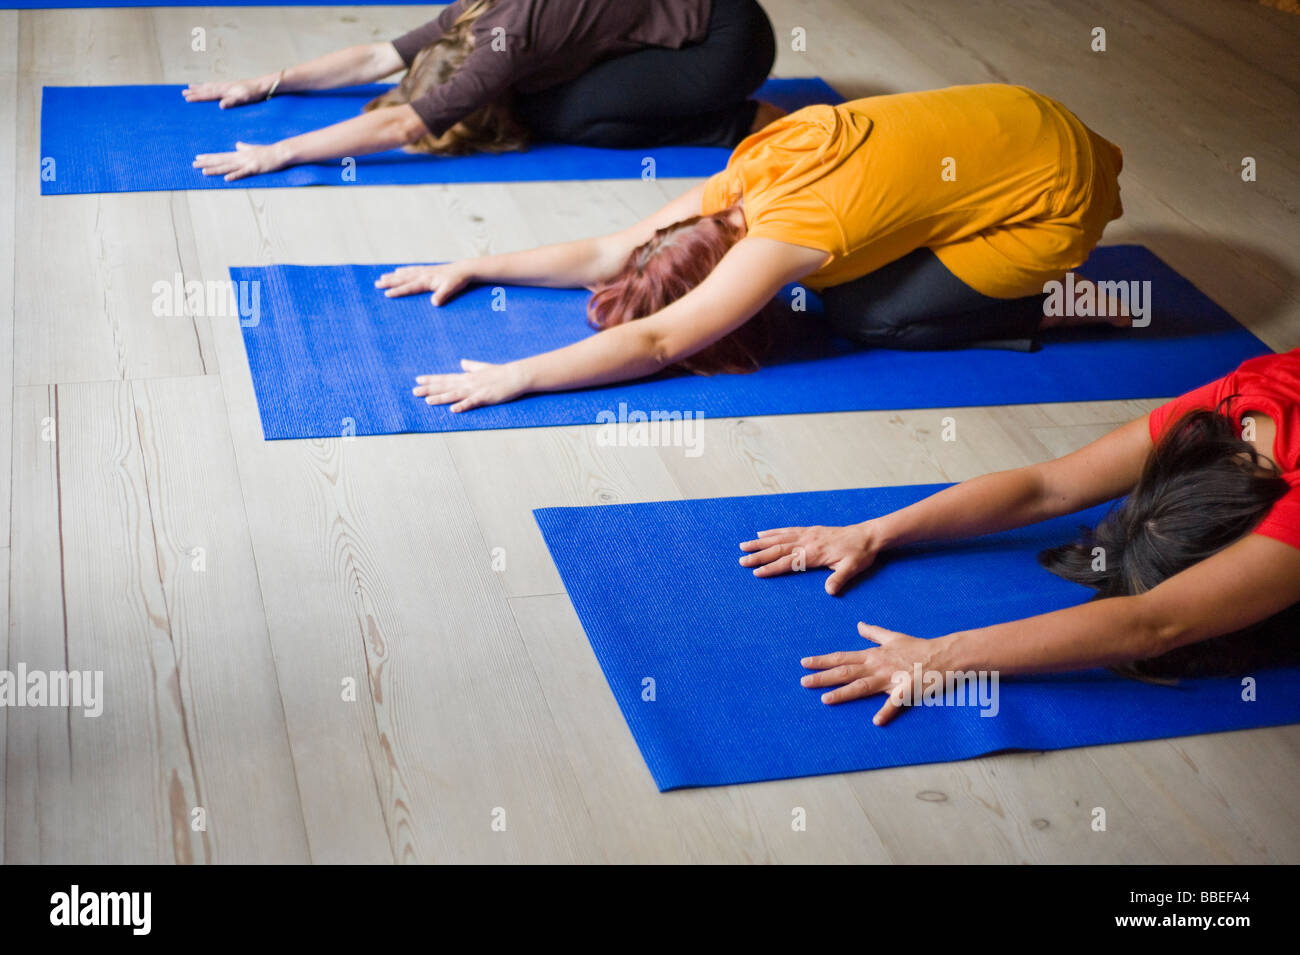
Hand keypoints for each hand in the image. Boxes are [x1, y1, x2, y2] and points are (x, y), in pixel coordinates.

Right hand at [182, 77, 269, 108]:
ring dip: (199, 87)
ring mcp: (226, 86)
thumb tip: (220, 105)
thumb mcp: (243, 99)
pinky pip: (214, 85)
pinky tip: (207, 85)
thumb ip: (232, 102)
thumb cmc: (253, 94)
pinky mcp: (230, 86)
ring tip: (189, 87)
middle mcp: (223, 87)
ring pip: (208, 86)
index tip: (187, 98)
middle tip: (182, 93)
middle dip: (194, 92)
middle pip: (205, 89)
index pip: (208, 94)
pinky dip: (207, 85)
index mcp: (224, 91)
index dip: (197, 97)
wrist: (261, 86)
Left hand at [193, 142, 287, 180]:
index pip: (221, 156)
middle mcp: (240, 158)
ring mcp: (247, 163)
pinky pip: (243, 173)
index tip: (198, 157)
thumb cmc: (269, 152)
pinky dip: (234, 176)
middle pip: (220, 161)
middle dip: (206, 162)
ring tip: (203, 172)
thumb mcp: (254, 149)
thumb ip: (244, 147)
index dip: (209, 157)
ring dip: (215, 170)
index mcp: (239, 154)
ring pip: (228, 167)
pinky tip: (226, 179)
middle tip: (193, 164)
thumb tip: (237, 144)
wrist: (280, 152)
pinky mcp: (255, 169)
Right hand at [375, 263, 474, 304]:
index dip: (398, 291)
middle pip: (402, 279)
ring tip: (382, 278)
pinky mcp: (427, 270)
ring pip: (404, 274)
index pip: (409, 287)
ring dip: (393, 276)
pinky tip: (398, 271)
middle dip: (389, 282)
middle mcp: (422, 275)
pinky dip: (403, 271)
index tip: (386, 294)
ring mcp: (424, 271)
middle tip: (376, 284)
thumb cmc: (457, 281)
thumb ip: (442, 296)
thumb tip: (434, 303)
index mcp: (426, 280)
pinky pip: (411, 270)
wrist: (464, 269)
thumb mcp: (450, 289)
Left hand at [413, 359, 526, 412]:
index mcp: (467, 377)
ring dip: (441, 397)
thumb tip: (462, 362)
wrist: (516, 375)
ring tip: (428, 400)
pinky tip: (453, 409)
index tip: (418, 379)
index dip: (431, 379)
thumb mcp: (483, 368)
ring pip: (455, 394)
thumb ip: (471, 366)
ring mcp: (476, 390)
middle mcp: (468, 382)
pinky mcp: (485, 397)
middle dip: (429, 389)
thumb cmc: (501, 372)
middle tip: (414, 391)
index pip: (445, 378)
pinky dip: (462, 406)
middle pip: (445, 386)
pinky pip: (472, 402)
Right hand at [739, 522, 879, 594]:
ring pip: (778, 538)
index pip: (788, 562)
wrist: (867, 536)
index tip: (756, 572)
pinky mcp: (809, 530)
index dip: (771, 568)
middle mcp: (807, 541)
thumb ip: (839, 578)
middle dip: (758, 555)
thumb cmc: (859, 554)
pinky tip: (762, 533)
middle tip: (741, 561)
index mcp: (814, 553)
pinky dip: (773, 532)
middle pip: (777, 549)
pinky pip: (787, 530)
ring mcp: (807, 534)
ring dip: (760, 542)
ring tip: (744, 546)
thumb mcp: (852, 568)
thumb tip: (829, 591)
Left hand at [800, 623, 937, 723]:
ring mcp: (891, 679)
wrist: (943, 655)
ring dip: (843, 693)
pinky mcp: (907, 690)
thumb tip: (858, 625)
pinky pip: (895, 702)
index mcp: (873, 655)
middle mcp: (878, 666)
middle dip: (823, 677)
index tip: (804, 663)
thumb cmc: (918, 647)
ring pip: (862, 686)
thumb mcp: (893, 637)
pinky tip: (876, 721)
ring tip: (825, 699)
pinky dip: (886, 711)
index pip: (842, 657)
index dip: (822, 661)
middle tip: (803, 682)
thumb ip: (874, 633)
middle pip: (846, 672)